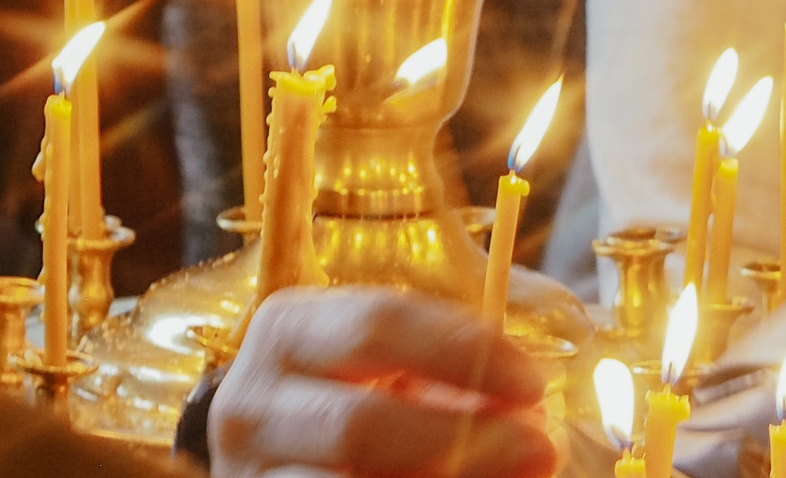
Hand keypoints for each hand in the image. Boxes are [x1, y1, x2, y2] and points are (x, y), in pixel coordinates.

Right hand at [211, 287, 557, 477]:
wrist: (295, 459)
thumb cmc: (364, 395)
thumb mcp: (395, 362)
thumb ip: (453, 362)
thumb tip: (534, 406)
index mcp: (290, 327)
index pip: (379, 323)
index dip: (464, 351)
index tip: (532, 385)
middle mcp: (250, 401)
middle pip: (359, 422)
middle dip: (461, 437)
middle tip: (539, 447)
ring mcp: (245, 472)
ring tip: (515, 475)